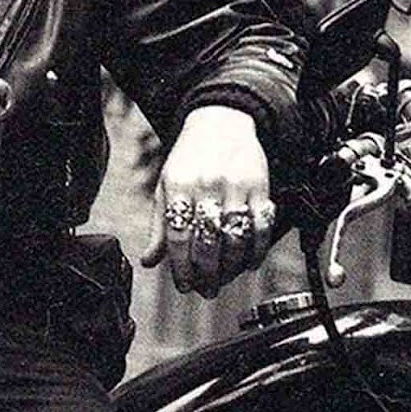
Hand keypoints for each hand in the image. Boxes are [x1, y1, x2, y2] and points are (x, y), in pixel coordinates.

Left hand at [141, 106, 275, 296]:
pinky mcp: (261, 187)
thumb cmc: (190, 159)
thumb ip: (159, 226)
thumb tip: (149, 262)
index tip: (185, 285)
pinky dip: (258, 250)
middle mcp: (208, 185)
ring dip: (232, 268)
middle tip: (206, 290)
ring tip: (225, 279)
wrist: (221, 121)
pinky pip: (262, 226)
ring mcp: (237, 186)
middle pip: (209, 243)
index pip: (179, 237)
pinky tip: (249, 263)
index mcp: (180, 186)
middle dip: (207, 274)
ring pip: (237, 238)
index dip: (182, 268)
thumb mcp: (166, 186)